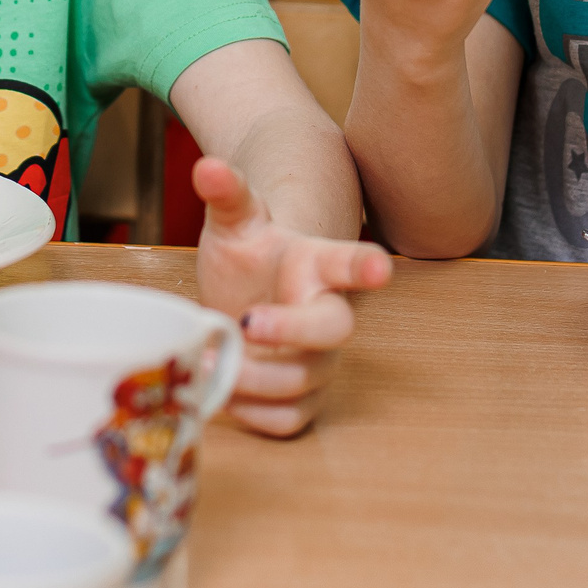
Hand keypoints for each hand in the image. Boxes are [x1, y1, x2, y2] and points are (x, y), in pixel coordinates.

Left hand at [193, 157, 391, 436]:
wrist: (245, 294)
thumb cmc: (250, 256)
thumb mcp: (235, 222)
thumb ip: (228, 193)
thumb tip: (207, 166)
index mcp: (317, 265)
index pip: (351, 262)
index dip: (367, 267)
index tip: (380, 270)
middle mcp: (327, 313)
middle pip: (335, 328)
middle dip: (292, 330)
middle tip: (243, 321)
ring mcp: (318, 360)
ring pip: (302, 381)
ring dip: (250, 375)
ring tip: (207, 355)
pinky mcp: (300, 398)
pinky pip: (286, 420)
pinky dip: (250, 412)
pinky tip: (222, 388)